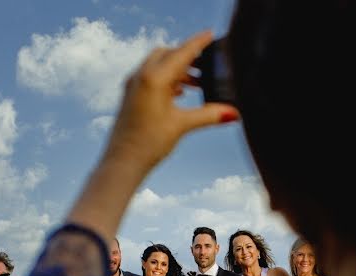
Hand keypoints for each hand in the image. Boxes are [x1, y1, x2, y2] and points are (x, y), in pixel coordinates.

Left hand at [106, 31, 237, 170]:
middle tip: (206, 63)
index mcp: (154, 78)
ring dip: (178, 69)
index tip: (210, 34)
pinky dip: (167, 78)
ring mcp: (133, 85)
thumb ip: (209, 115)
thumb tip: (233, 112)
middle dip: (187, 56)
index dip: (198, 43)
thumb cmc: (148, 144)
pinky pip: (150, 76)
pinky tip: (179, 92)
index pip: (181, 53)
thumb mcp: (182, 125)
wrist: (122, 162)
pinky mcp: (131, 95)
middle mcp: (141, 76)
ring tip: (197, 82)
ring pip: (158, 65)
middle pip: (168, 54)